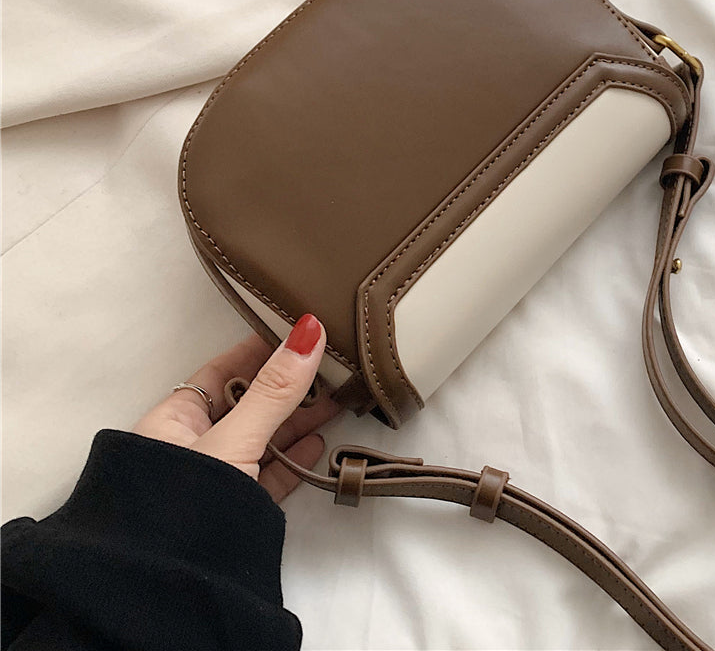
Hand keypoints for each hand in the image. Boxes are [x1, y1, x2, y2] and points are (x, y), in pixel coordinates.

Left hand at [133, 314, 337, 502]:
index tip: (297, 331)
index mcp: (173, 421)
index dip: (259, 349)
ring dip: (298, 420)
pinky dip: (294, 458)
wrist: (173, 588)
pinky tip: (319, 443)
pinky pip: (269, 475)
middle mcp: (192, 447)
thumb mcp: (235, 438)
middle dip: (289, 385)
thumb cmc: (186, 503)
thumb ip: (275, 389)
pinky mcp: (236, 510)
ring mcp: (215, 480)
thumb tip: (309, 330)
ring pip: (262, 439)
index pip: (221, 371)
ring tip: (336, 398)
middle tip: (330, 364)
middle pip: (247, 404)